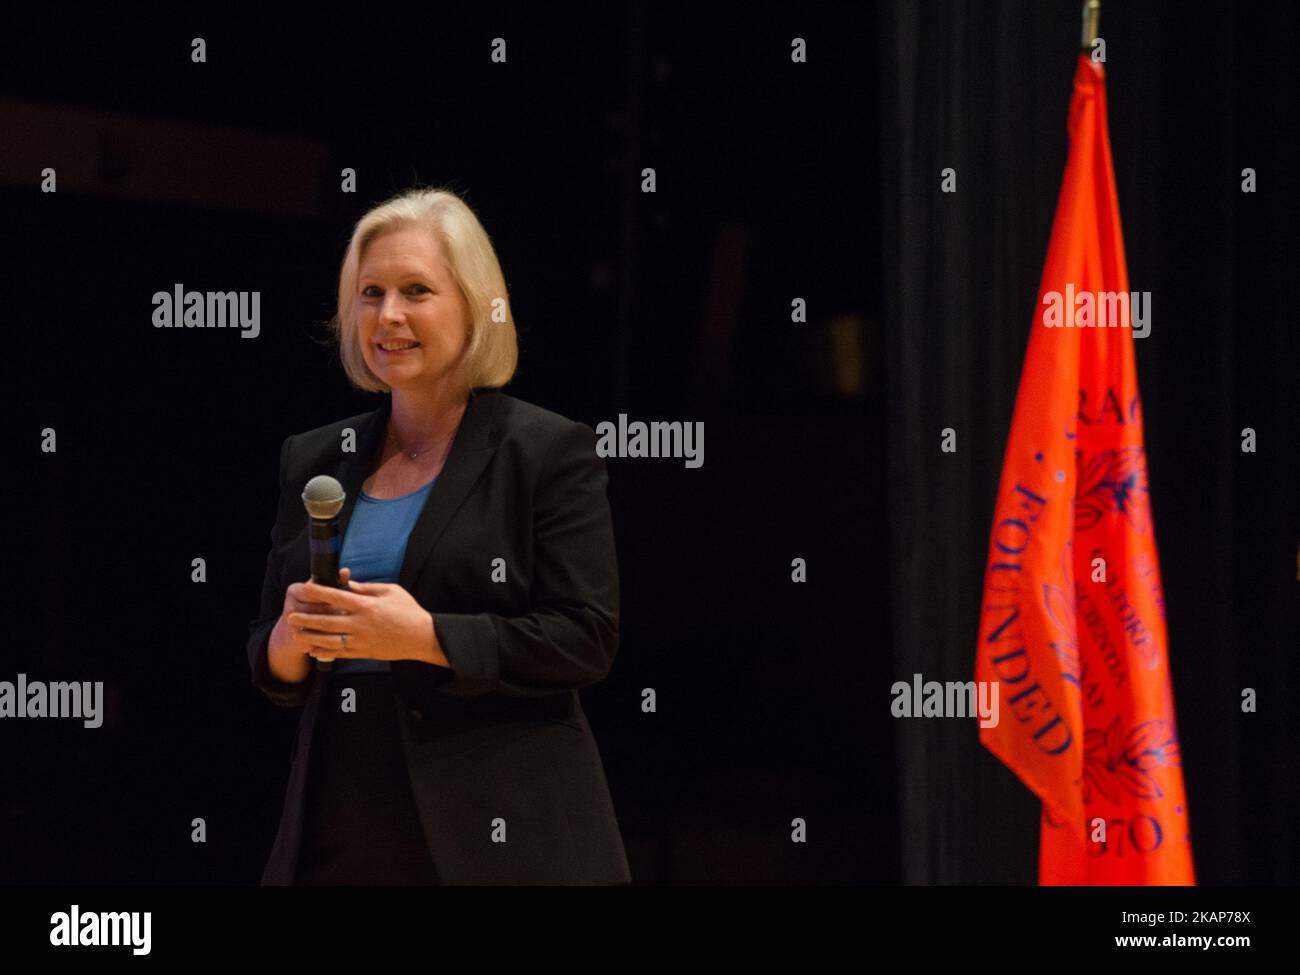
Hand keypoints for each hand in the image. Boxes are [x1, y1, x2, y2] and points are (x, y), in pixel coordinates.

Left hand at [287, 566, 443, 664]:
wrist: (423, 637)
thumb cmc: (409, 611)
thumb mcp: (391, 591)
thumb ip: (367, 588)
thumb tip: (347, 585)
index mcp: (367, 606)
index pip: (337, 597)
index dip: (319, 592)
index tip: (305, 589)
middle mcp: (361, 624)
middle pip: (327, 621)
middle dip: (307, 619)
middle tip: (291, 617)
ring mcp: (361, 640)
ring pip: (329, 640)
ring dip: (311, 637)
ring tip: (297, 634)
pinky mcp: (364, 652)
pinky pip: (339, 653)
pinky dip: (324, 652)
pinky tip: (313, 650)